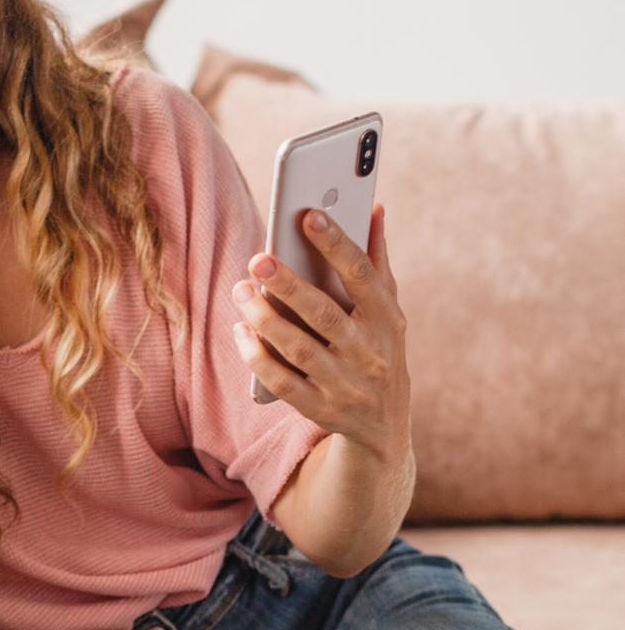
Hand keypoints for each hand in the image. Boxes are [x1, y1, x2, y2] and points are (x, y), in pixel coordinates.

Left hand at [232, 204, 409, 461]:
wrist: (384, 423)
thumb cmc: (379, 348)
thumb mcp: (387, 309)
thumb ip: (376, 261)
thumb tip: (375, 207)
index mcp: (387, 319)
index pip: (362, 276)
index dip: (337, 244)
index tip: (308, 215)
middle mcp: (368, 353)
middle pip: (324, 314)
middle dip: (289, 285)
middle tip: (257, 259)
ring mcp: (344, 384)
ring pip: (299, 350)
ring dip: (266, 319)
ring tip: (241, 290)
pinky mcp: (321, 409)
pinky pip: (283, 383)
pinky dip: (258, 358)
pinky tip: (241, 331)